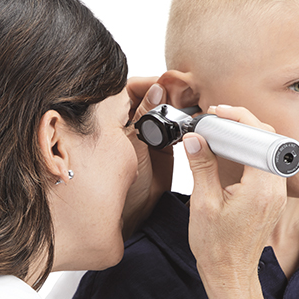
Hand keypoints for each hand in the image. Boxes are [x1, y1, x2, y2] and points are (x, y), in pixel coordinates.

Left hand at [121, 77, 173, 237]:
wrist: (131, 214)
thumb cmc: (115, 185)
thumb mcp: (131, 144)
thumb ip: (144, 116)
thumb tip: (156, 90)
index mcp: (111, 119)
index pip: (129, 89)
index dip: (147, 83)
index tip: (165, 83)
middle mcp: (128, 126)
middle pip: (149, 97)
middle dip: (165, 94)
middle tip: (181, 93)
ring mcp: (146, 137)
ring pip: (163, 111)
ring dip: (174, 107)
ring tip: (186, 106)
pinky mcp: (163, 149)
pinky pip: (173, 128)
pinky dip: (180, 123)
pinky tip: (187, 122)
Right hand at [185, 105, 287, 298]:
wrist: (231, 274)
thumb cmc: (217, 247)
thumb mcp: (203, 204)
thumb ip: (201, 166)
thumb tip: (195, 139)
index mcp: (260, 187)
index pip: (259, 136)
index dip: (239, 119)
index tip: (217, 115)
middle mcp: (274, 189)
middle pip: (268, 139)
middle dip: (244, 123)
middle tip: (218, 119)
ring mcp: (275, 194)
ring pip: (269, 151)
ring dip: (247, 137)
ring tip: (221, 134)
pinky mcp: (271, 198)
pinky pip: (266, 165)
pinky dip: (249, 153)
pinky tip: (229, 154)